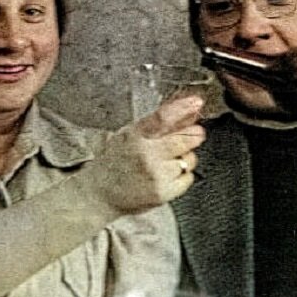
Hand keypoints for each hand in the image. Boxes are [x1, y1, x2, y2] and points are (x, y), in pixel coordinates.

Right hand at [85, 96, 205, 212]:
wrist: (100, 194)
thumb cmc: (115, 161)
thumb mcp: (129, 134)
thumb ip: (157, 122)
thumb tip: (186, 109)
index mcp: (134, 136)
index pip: (162, 118)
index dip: (183, 108)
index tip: (196, 103)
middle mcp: (145, 155)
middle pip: (184, 139)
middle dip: (194, 134)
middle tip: (195, 133)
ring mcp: (155, 175)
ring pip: (189, 159)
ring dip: (184, 157)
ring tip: (166, 161)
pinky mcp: (163, 193)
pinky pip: (188, 178)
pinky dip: (182, 176)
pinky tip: (166, 176)